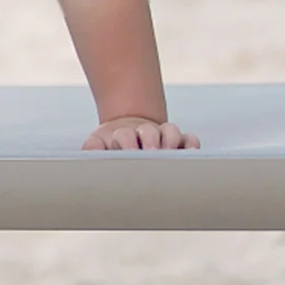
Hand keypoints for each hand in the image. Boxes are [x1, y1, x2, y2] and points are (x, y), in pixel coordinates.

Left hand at [83, 117, 199, 150]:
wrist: (125, 141)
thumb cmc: (110, 149)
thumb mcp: (97, 145)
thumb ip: (92, 147)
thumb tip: (93, 147)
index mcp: (123, 135)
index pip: (125, 135)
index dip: (127, 142)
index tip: (129, 152)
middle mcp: (144, 133)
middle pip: (149, 131)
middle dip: (151, 140)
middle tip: (152, 153)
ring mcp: (163, 136)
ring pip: (171, 131)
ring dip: (171, 140)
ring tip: (171, 154)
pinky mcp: (179, 143)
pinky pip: (189, 139)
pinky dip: (191, 144)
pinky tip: (192, 153)